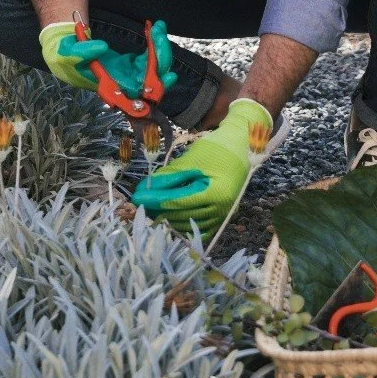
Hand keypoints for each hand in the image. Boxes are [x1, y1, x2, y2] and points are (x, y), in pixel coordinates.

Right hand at [39, 20, 179, 96]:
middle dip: (161, 59)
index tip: (167, 75)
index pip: (136, 94)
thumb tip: (102, 47)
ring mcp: (128, 74)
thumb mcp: (67, 53)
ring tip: (158, 27)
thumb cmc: (64, 56)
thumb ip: (83, 51)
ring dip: (160, 48)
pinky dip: (155, 42)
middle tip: (159, 35)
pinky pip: (150, 57)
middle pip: (152, 80)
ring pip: (154, 67)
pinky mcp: (131, 64)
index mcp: (109, 88)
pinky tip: (155, 27)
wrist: (64, 48)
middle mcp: (122, 85)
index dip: (154, 88)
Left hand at [131, 97, 271, 241]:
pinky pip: (198, 229)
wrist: (241, 148)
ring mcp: (222, 216)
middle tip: (138, 204)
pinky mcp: (221, 218)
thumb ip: (169, 177)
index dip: (154, 200)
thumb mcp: (190, 160)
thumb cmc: (216, 150)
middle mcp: (221, 210)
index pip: (177, 202)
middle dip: (157, 210)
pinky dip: (182, 225)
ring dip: (167, 219)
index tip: (135, 198)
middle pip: (181, 216)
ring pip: (187, 225)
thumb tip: (145, 189)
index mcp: (215, 193)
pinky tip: (168, 218)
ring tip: (149, 209)